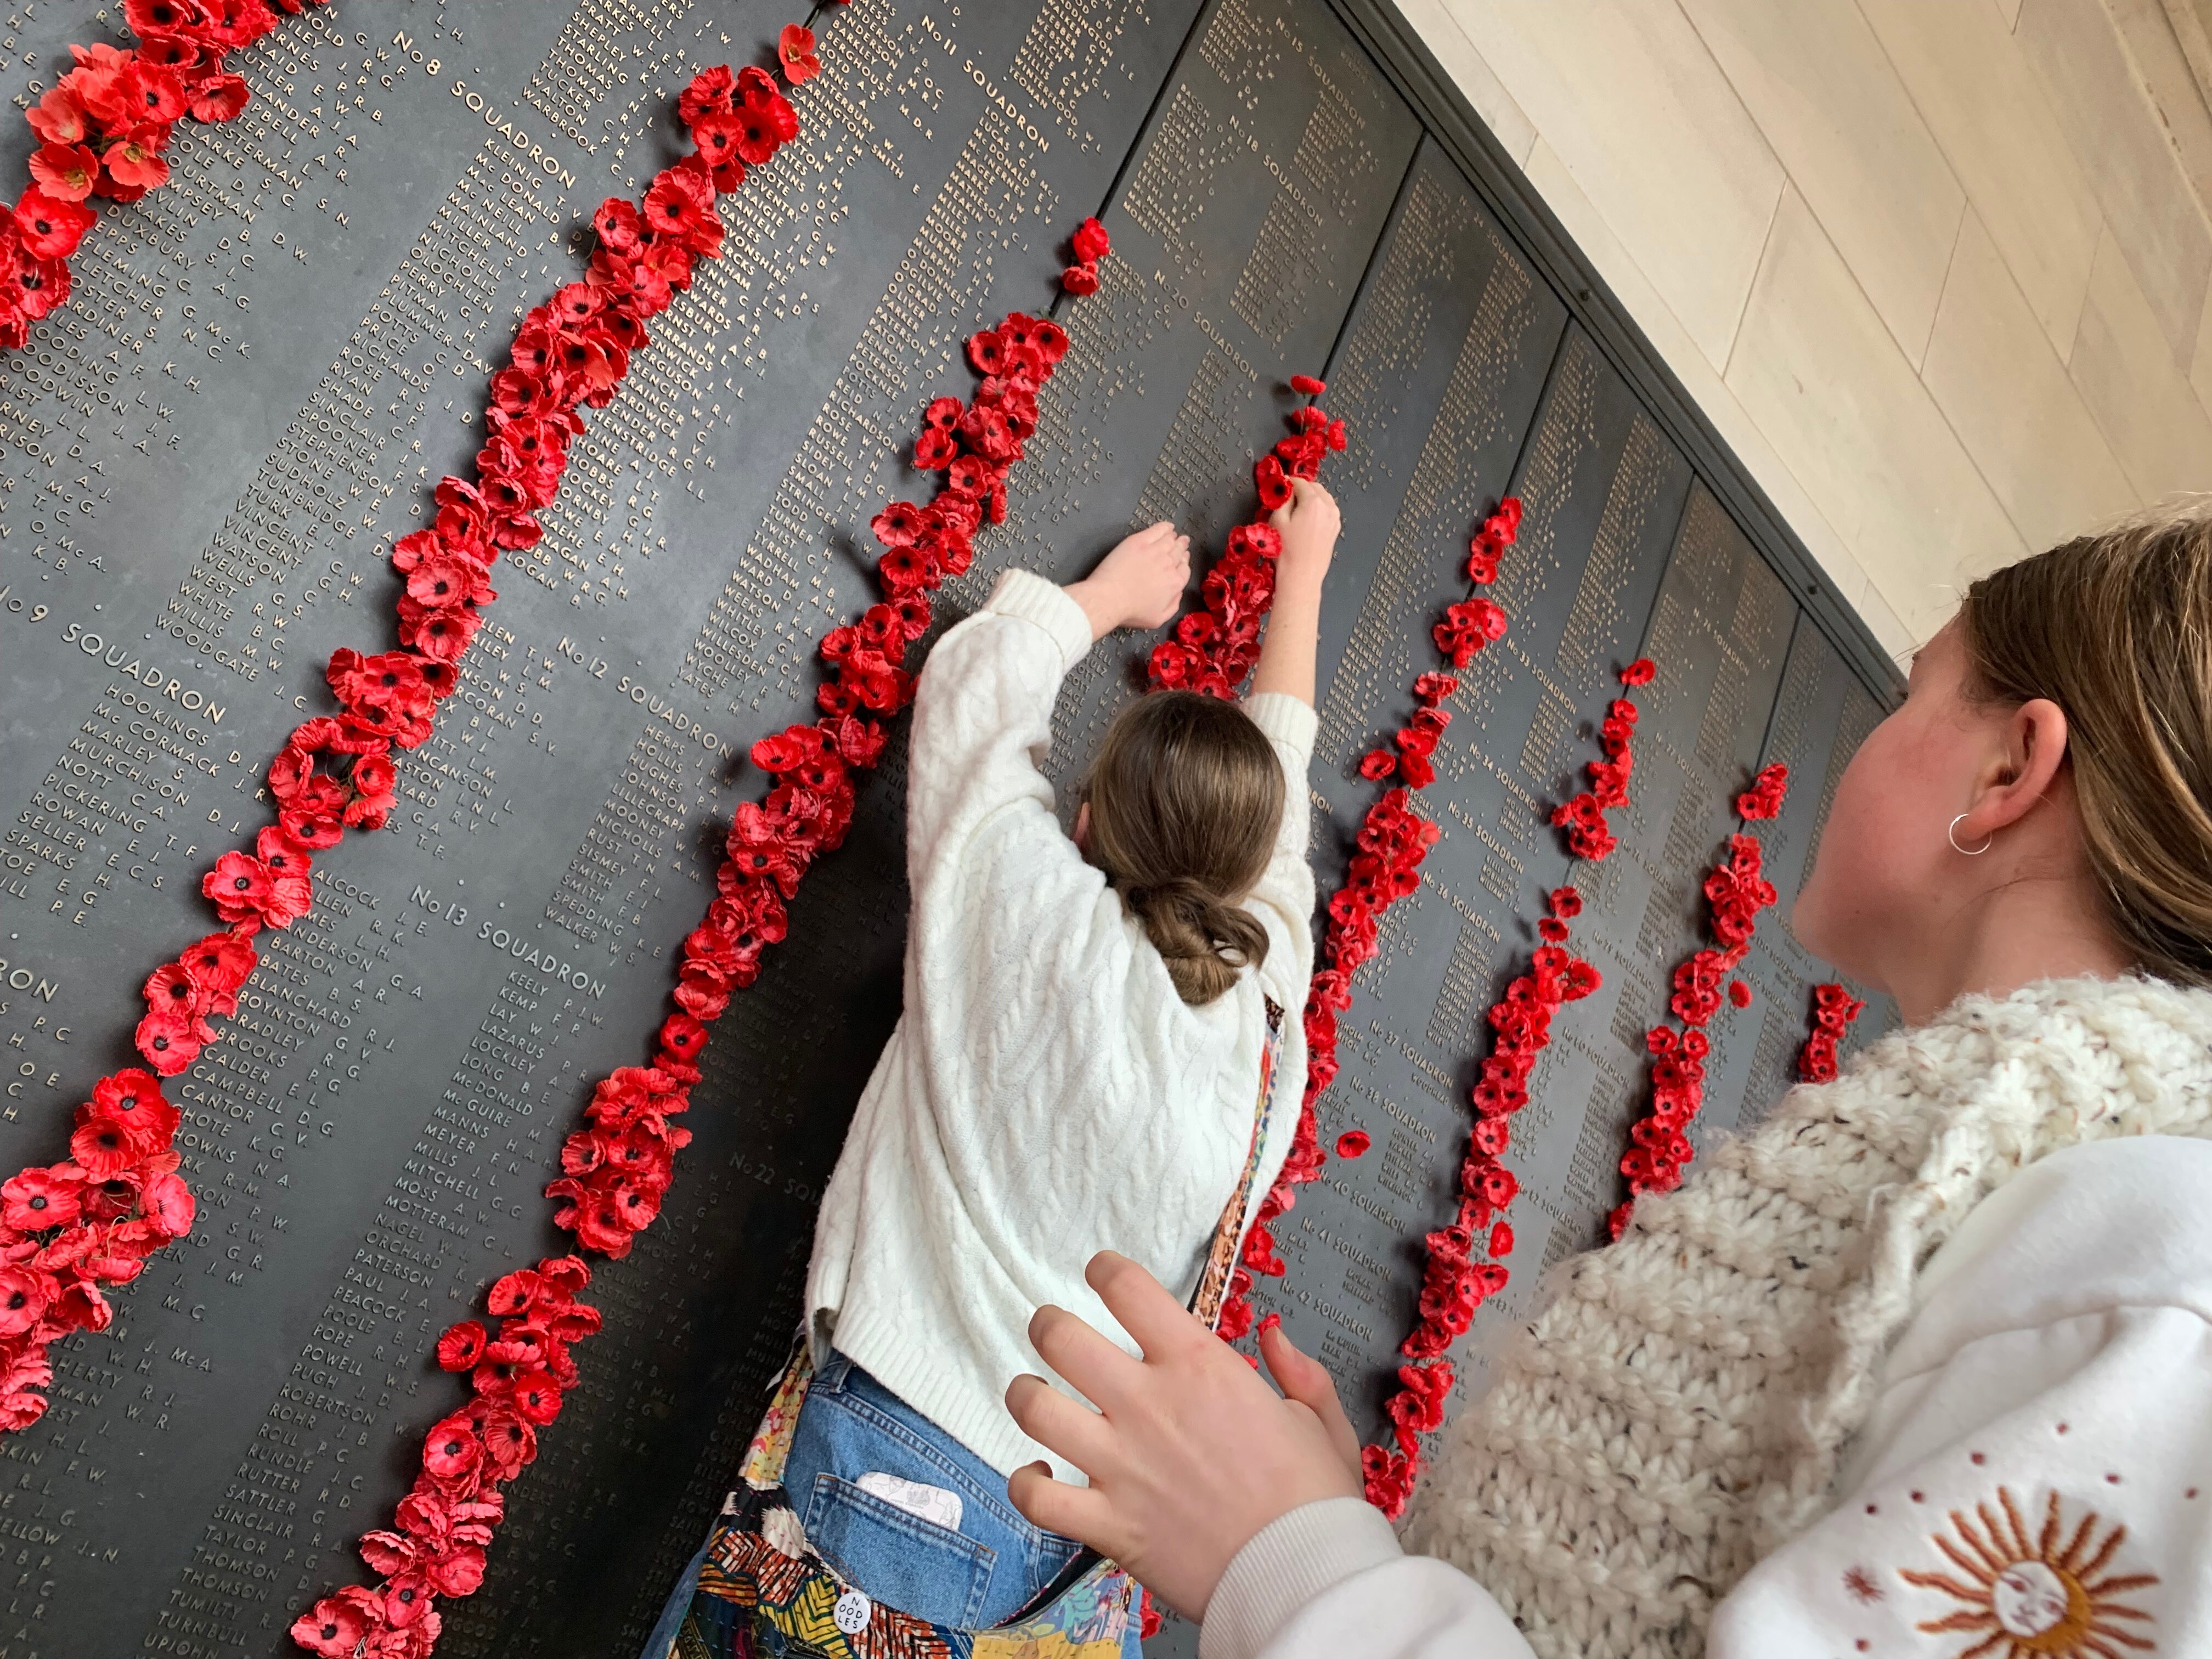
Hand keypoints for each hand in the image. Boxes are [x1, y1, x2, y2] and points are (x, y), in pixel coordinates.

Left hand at [1003, 1251, 1362, 1620]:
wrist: (1303, 1576)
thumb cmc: (1316, 1500)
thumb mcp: (1322, 1420)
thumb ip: (1299, 1372)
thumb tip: (1276, 1339)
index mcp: (1198, 1366)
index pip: (1126, 1288)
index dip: (1105, 1270)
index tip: (1101, 1273)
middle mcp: (1148, 1405)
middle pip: (1059, 1337)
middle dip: (1047, 1325)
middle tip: (1054, 1330)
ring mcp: (1120, 1464)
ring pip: (1034, 1408)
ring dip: (1025, 1395)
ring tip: (1035, 1394)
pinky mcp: (1107, 1523)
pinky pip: (1036, 1498)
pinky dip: (1026, 1483)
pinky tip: (1039, 1474)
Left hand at [1067, 521, 1190, 639]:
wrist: (1109, 597)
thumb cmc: (1130, 612)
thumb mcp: (1158, 619)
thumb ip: (1173, 606)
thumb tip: (1179, 593)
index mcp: (1175, 584)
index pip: (1185, 570)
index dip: (1184, 563)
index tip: (1183, 559)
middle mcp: (1169, 565)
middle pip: (1179, 552)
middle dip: (1182, 547)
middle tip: (1182, 543)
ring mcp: (1155, 550)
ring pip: (1170, 540)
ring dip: (1174, 537)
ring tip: (1174, 535)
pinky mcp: (1140, 541)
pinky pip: (1158, 530)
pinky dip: (1165, 527)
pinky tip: (1167, 526)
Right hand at [1269, 478, 1339, 590]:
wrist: (1301, 577)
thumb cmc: (1286, 551)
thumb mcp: (1277, 520)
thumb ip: (1282, 498)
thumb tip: (1285, 488)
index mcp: (1314, 502)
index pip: (1300, 482)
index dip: (1287, 482)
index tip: (1279, 487)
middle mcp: (1328, 507)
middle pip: (1314, 487)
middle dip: (1301, 489)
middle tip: (1286, 498)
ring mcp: (1334, 519)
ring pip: (1323, 498)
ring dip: (1310, 498)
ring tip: (1295, 510)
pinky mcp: (1335, 529)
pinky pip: (1327, 511)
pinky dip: (1317, 510)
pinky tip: (1306, 521)